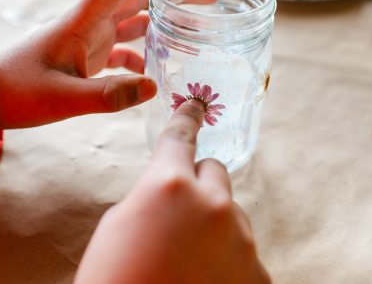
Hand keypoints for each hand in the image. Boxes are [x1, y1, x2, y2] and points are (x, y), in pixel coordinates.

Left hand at [0, 0, 191, 129]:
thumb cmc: (16, 91)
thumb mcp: (63, 98)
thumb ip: (108, 95)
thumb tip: (155, 88)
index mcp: (83, 21)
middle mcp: (89, 24)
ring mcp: (89, 40)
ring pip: (132, 22)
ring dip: (161, 22)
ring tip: (192, 30)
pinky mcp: (88, 58)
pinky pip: (123, 50)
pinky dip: (142, 56)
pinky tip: (156, 72)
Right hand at [74, 100, 270, 283]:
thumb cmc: (114, 280)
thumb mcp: (119, 226)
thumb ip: (153, 195)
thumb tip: (174, 190)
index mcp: (169, 185)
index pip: (182, 136)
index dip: (186, 118)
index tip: (196, 105)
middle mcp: (213, 204)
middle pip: (215, 172)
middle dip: (198, 184)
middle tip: (178, 215)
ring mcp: (240, 239)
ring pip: (230, 213)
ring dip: (213, 225)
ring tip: (187, 261)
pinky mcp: (257, 271)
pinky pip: (243, 249)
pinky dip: (227, 258)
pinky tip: (204, 280)